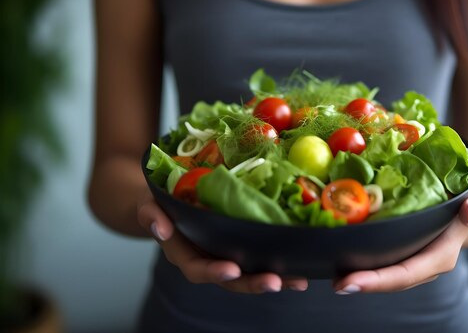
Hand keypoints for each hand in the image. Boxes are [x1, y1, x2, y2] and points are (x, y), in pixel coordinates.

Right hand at [136, 191, 307, 292]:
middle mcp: (209, 260)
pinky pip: (262, 258)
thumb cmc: (161, 202)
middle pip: (232, 280)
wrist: (171, 200)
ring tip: (298, 281)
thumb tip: (159, 227)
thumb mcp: (149, 203)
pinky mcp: (244, 246)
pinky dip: (282, 263)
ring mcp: (228, 254)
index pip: (198, 269)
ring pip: (251, 273)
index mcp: (185, 254)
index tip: (232, 270)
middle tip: (275, 282)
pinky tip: (302, 266)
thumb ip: (151, 214)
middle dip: (253, 283)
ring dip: (275, 278)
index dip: (214, 272)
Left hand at [333, 192, 467, 293]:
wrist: (467, 213)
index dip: (379, 280)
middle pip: (389, 280)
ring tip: (331, 274)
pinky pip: (377, 261)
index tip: (351, 283)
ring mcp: (408, 262)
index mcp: (438, 258)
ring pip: (381, 273)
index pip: (406, 274)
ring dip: (356, 276)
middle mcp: (421, 267)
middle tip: (336, 283)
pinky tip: (337, 258)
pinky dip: (357, 261)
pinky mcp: (397, 255)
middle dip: (363, 283)